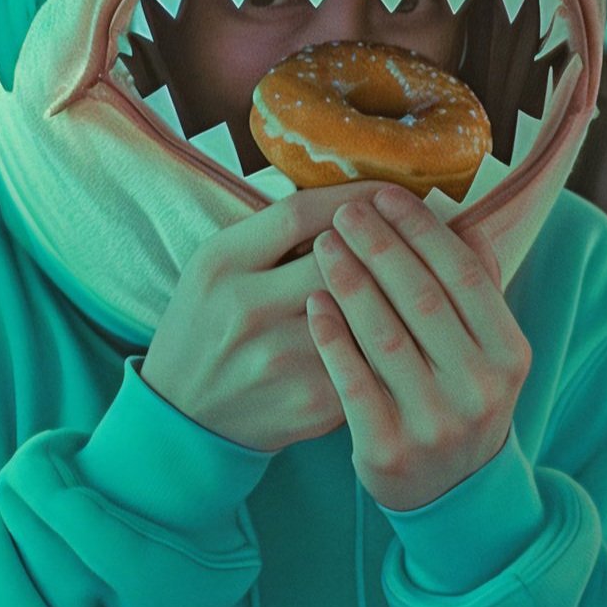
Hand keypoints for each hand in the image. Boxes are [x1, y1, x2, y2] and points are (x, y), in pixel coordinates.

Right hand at [141, 180, 393, 451]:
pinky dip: (392, 341)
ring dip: (398, 292)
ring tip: (421, 275)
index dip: (354, 197)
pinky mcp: (311, 402)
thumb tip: (355, 203)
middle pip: (341, 260)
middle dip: (385, 242)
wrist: (185, 415)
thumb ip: (272, 234)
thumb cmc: (208, 327)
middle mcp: (247, 308)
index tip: (386, 191)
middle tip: (414, 230)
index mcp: (222, 263)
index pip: (301, 214)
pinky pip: (370, 359)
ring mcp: (282, 360)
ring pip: (366, 312)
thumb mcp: (218, 266)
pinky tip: (408, 329)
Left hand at [304, 186, 532, 511]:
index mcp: (509, 354)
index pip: (464, 274)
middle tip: (345, 210)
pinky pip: (352, 381)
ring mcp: (434, 421)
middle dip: (379, 246)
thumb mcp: (489, 353)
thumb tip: (466, 220)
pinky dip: (331, 338)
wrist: (450, 494)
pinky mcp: (388, 448)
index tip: (386, 195)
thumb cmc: (461, 402)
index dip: (422, 230)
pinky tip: (314, 303)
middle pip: (421, 298)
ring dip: (350, 282)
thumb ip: (479, 292)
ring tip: (324, 244)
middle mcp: (479, 388)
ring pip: (383, 336)